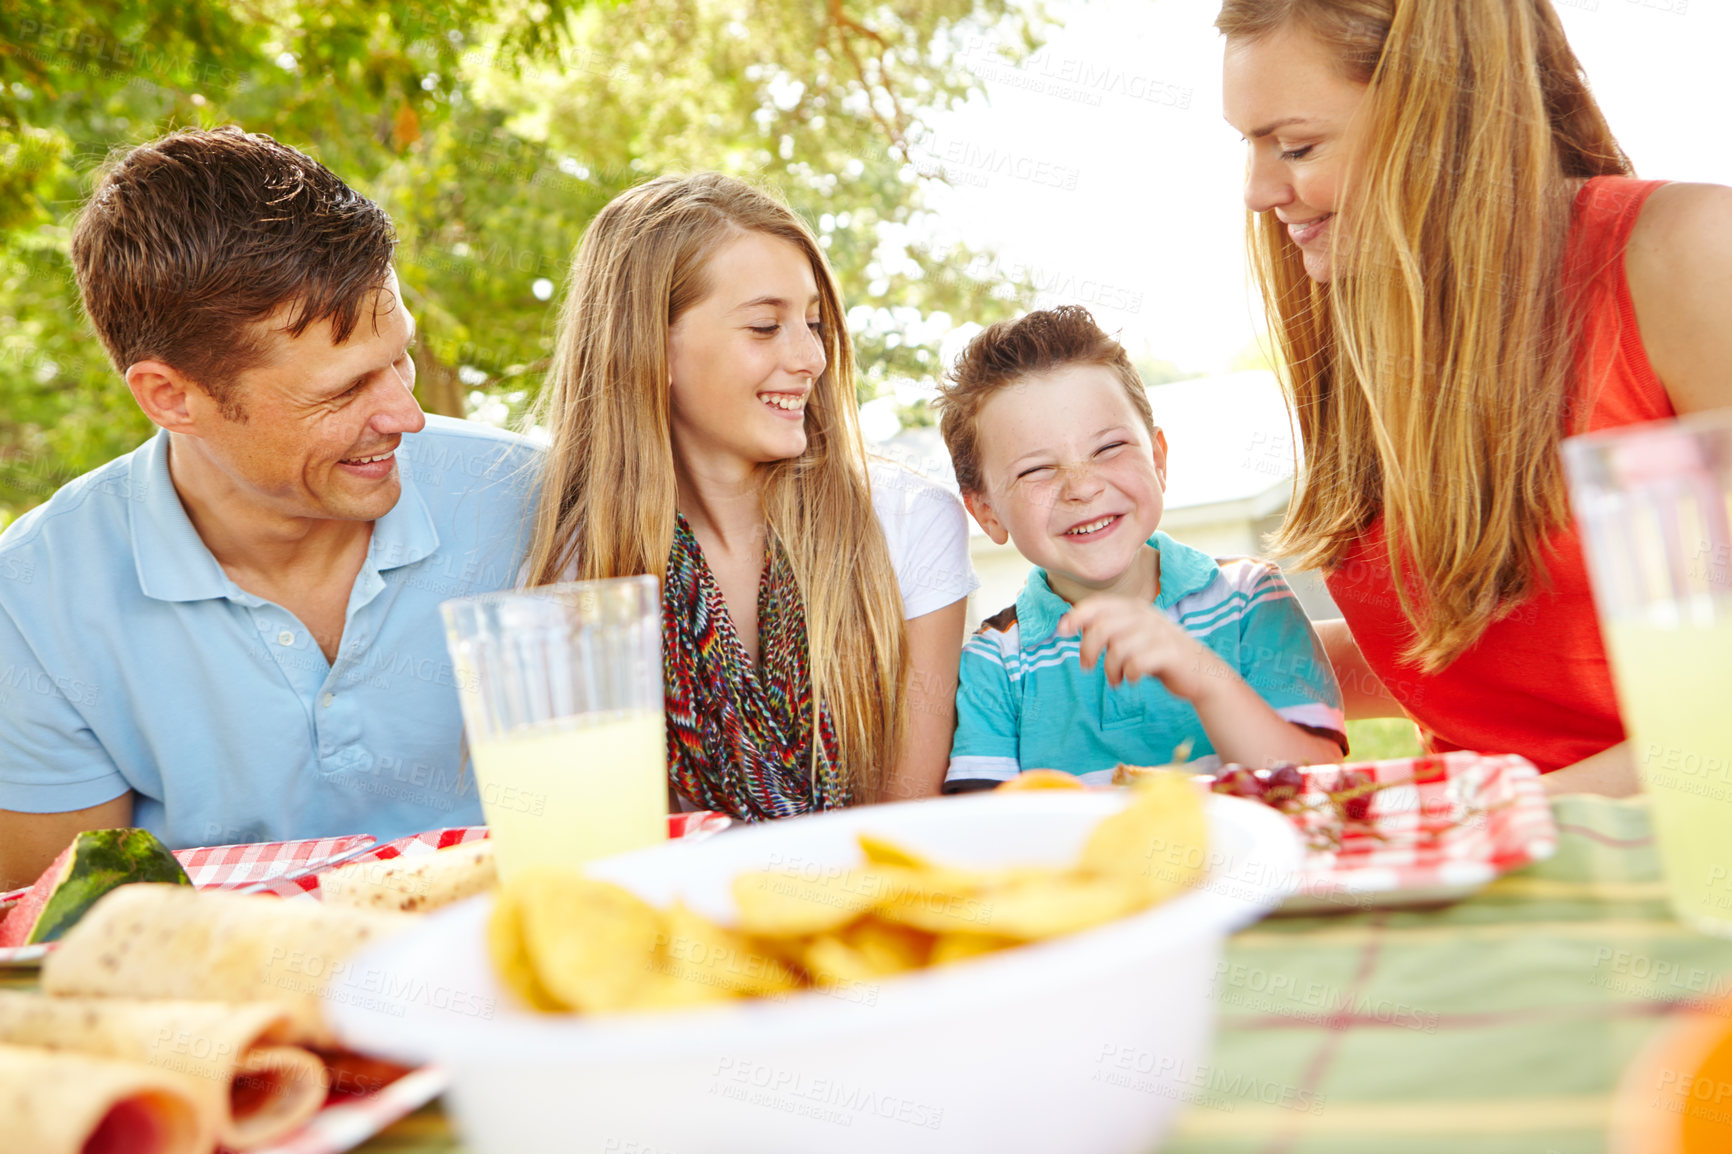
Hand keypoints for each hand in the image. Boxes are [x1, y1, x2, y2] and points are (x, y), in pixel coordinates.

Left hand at [1057, 596, 1229, 701]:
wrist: (1201, 674)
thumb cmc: (1158, 656)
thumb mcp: (1131, 637)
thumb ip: (1106, 629)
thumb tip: (1067, 623)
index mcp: (1135, 609)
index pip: (1098, 604)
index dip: (1077, 616)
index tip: (1062, 632)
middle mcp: (1147, 617)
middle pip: (1102, 627)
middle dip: (1088, 650)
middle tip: (1086, 668)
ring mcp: (1160, 633)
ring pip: (1118, 648)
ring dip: (1110, 670)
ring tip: (1115, 679)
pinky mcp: (1170, 653)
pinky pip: (1137, 663)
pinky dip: (1129, 675)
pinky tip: (1132, 679)